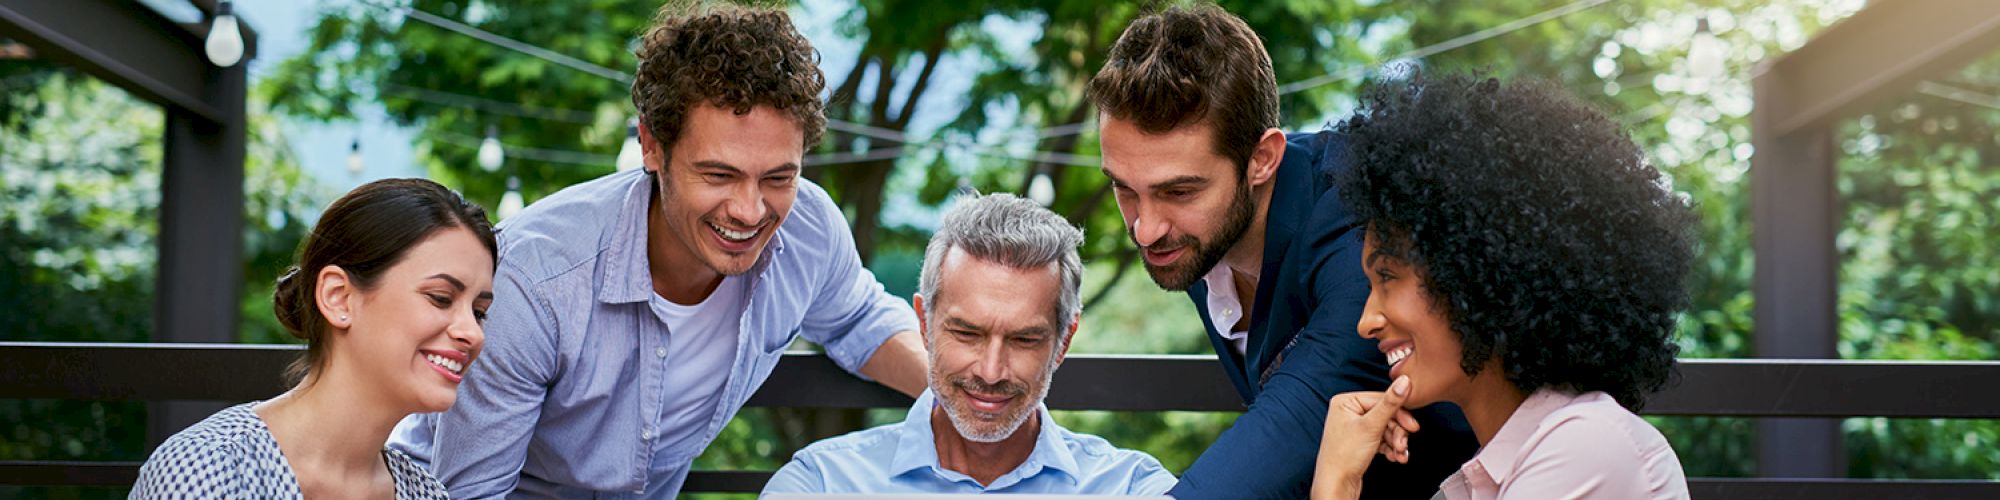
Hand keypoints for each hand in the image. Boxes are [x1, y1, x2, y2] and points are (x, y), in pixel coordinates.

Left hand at [1311, 376, 1420, 499]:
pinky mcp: (1360, 441)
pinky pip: (1381, 439)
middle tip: (1403, 443)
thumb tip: (1404, 382)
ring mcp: (1354, 427)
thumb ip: (1390, 403)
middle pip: (1385, 415)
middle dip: (1397, 432)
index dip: (1400, 414)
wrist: (1337, 484)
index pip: (1381, 399)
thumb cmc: (1344, 456)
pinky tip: (1395, 456)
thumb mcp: (1372, 426)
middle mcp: (1348, 412)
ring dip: (1396, 442)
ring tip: (1399, 453)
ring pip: (1386, 429)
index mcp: (1346, 401)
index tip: (1412, 426)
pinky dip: (1390, 448)